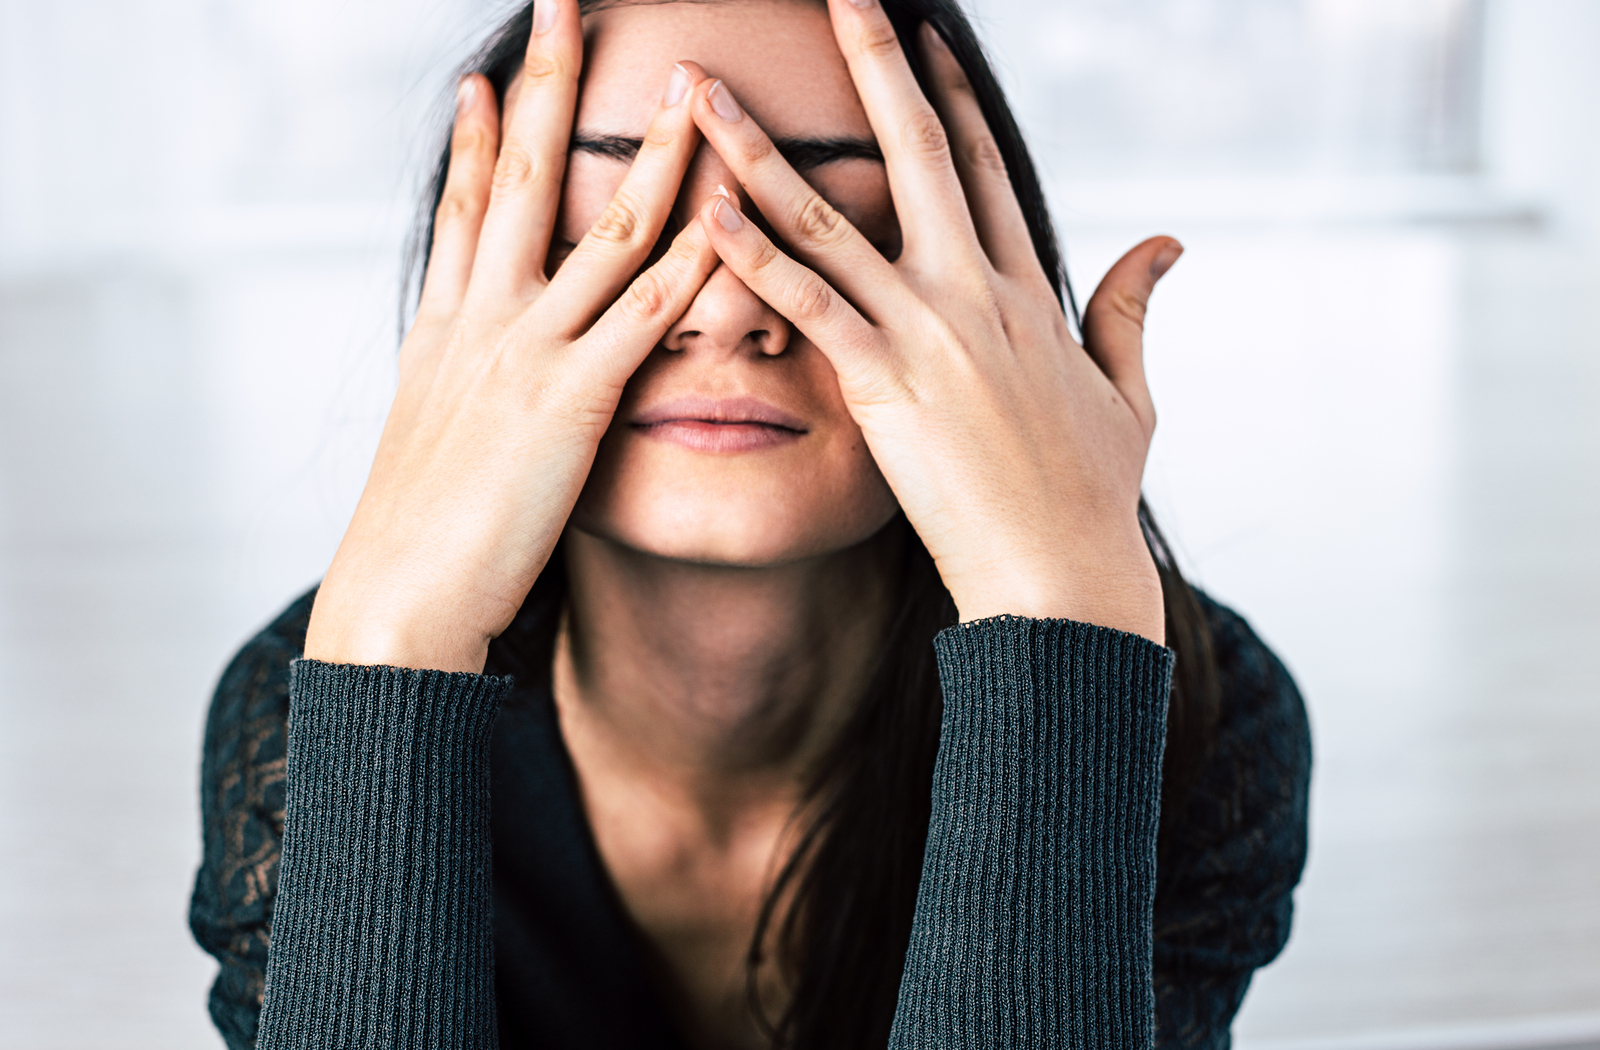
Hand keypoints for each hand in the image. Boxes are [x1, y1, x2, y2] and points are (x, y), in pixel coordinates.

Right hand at [304, 10, 716, 671]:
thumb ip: (460, 392)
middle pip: (522, 180)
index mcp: (444, 329)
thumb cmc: (418, 538)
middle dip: (548, 88)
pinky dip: (691, 262)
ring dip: (652, 153)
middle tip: (566, 8)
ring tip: (687, 84)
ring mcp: (527, 352)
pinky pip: (644, 315)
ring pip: (600, 229)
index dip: (480, 136)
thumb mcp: (431, 443)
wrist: (400, 597)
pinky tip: (727, 215)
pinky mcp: (573, 401)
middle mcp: (482, 320)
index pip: (466, 208)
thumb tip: (470, 381)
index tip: (494, 75)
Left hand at [686, 2, 1179, 641]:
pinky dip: (756, 257)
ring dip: (762, 150)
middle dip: (874, 65)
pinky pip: (810, 305)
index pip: (982, 170)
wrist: (1065, 575)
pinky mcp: (885, 383)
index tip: (922, 38)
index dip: (948, 98)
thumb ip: (1132, 309)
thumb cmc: (1091, 497)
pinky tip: (706, 212)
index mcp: (1028, 292)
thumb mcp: (1128, 393)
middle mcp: (976, 291)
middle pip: (915, 154)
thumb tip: (1168, 241)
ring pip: (833, 218)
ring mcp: (929, 330)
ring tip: (708, 91)